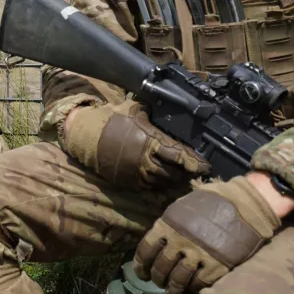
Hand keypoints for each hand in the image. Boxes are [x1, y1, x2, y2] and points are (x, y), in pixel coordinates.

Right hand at [63, 101, 210, 188]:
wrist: (88, 136)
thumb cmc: (112, 120)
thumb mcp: (134, 109)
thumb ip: (152, 112)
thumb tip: (165, 106)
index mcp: (150, 140)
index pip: (178, 154)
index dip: (193, 161)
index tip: (205, 166)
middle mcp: (145, 159)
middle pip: (173, 172)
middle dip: (186, 173)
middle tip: (196, 173)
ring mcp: (136, 172)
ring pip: (162, 181)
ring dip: (173, 180)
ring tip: (182, 178)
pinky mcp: (128, 181)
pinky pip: (148, 187)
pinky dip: (158, 185)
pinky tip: (164, 182)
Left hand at [133, 174, 283, 293]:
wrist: (246, 205)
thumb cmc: (213, 202)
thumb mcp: (183, 207)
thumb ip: (169, 225)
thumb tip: (159, 240)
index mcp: (167, 225)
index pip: (145, 251)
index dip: (141, 265)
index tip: (143, 273)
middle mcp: (179, 242)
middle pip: (161, 268)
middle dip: (158, 279)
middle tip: (160, 283)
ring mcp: (198, 255)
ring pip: (177, 281)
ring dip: (173, 291)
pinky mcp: (216, 266)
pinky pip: (199, 283)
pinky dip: (193, 288)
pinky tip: (192, 289)